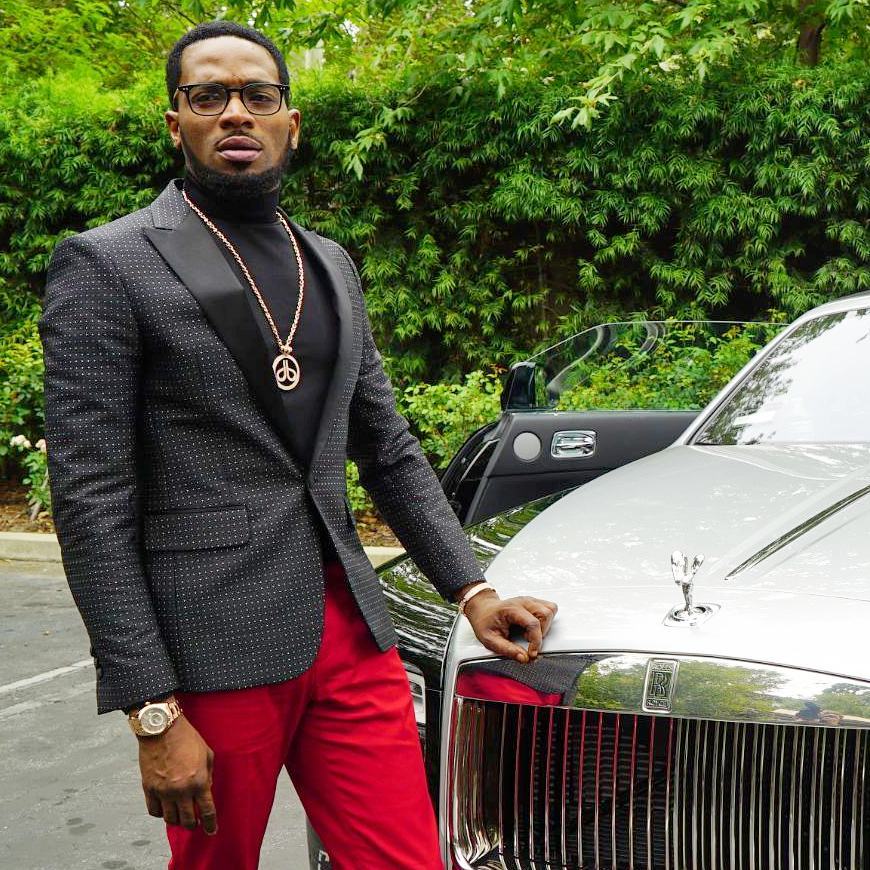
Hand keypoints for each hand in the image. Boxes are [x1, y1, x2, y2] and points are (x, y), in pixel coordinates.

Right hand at [138, 714, 216, 834]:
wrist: (162, 729)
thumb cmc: (187, 738)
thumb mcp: (207, 754)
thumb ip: (208, 775)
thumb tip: (206, 790)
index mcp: (199, 781)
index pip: (207, 811)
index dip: (210, 824)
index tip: (211, 831)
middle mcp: (181, 790)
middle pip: (187, 820)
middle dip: (193, 825)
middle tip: (195, 824)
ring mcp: (163, 791)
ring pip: (170, 819)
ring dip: (176, 820)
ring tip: (180, 815)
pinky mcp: (149, 789)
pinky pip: (154, 811)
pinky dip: (160, 813)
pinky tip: (165, 808)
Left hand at [463, 591, 557, 662]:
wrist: (482, 609)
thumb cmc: (485, 622)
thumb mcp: (489, 640)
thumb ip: (507, 650)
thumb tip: (524, 658)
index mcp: (511, 609)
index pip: (533, 623)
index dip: (536, 641)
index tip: (532, 653)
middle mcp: (523, 602)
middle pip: (545, 614)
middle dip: (542, 632)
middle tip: (528, 640)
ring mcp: (529, 601)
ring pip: (550, 609)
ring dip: (545, 625)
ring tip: (530, 632)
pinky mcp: (533, 603)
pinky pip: (548, 608)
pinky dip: (546, 620)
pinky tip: (533, 627)